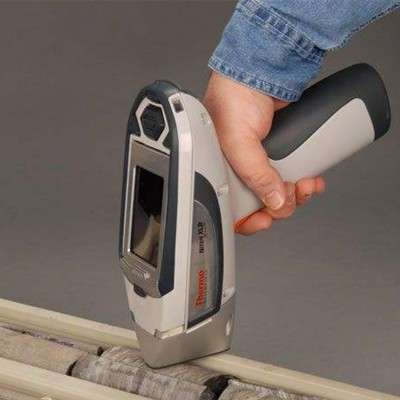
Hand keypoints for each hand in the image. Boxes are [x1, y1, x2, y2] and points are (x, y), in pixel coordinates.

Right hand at [203, 72, 324, 234]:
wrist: (262, 67)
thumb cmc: (234, 95)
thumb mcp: (237, 139)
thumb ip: (253, 172)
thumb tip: (273, 200)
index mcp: (221, 168)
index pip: (232, 205)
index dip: (248, 219)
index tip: (264, 220)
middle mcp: (240, 166)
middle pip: (260, 202)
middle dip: (279, 205)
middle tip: (288, 196)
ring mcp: (263, 159)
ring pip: (280, 191)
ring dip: (296, 194)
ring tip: (305, 185)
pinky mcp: (283, 150)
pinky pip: (295, 175)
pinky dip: (305, 181)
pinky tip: (311, 178)